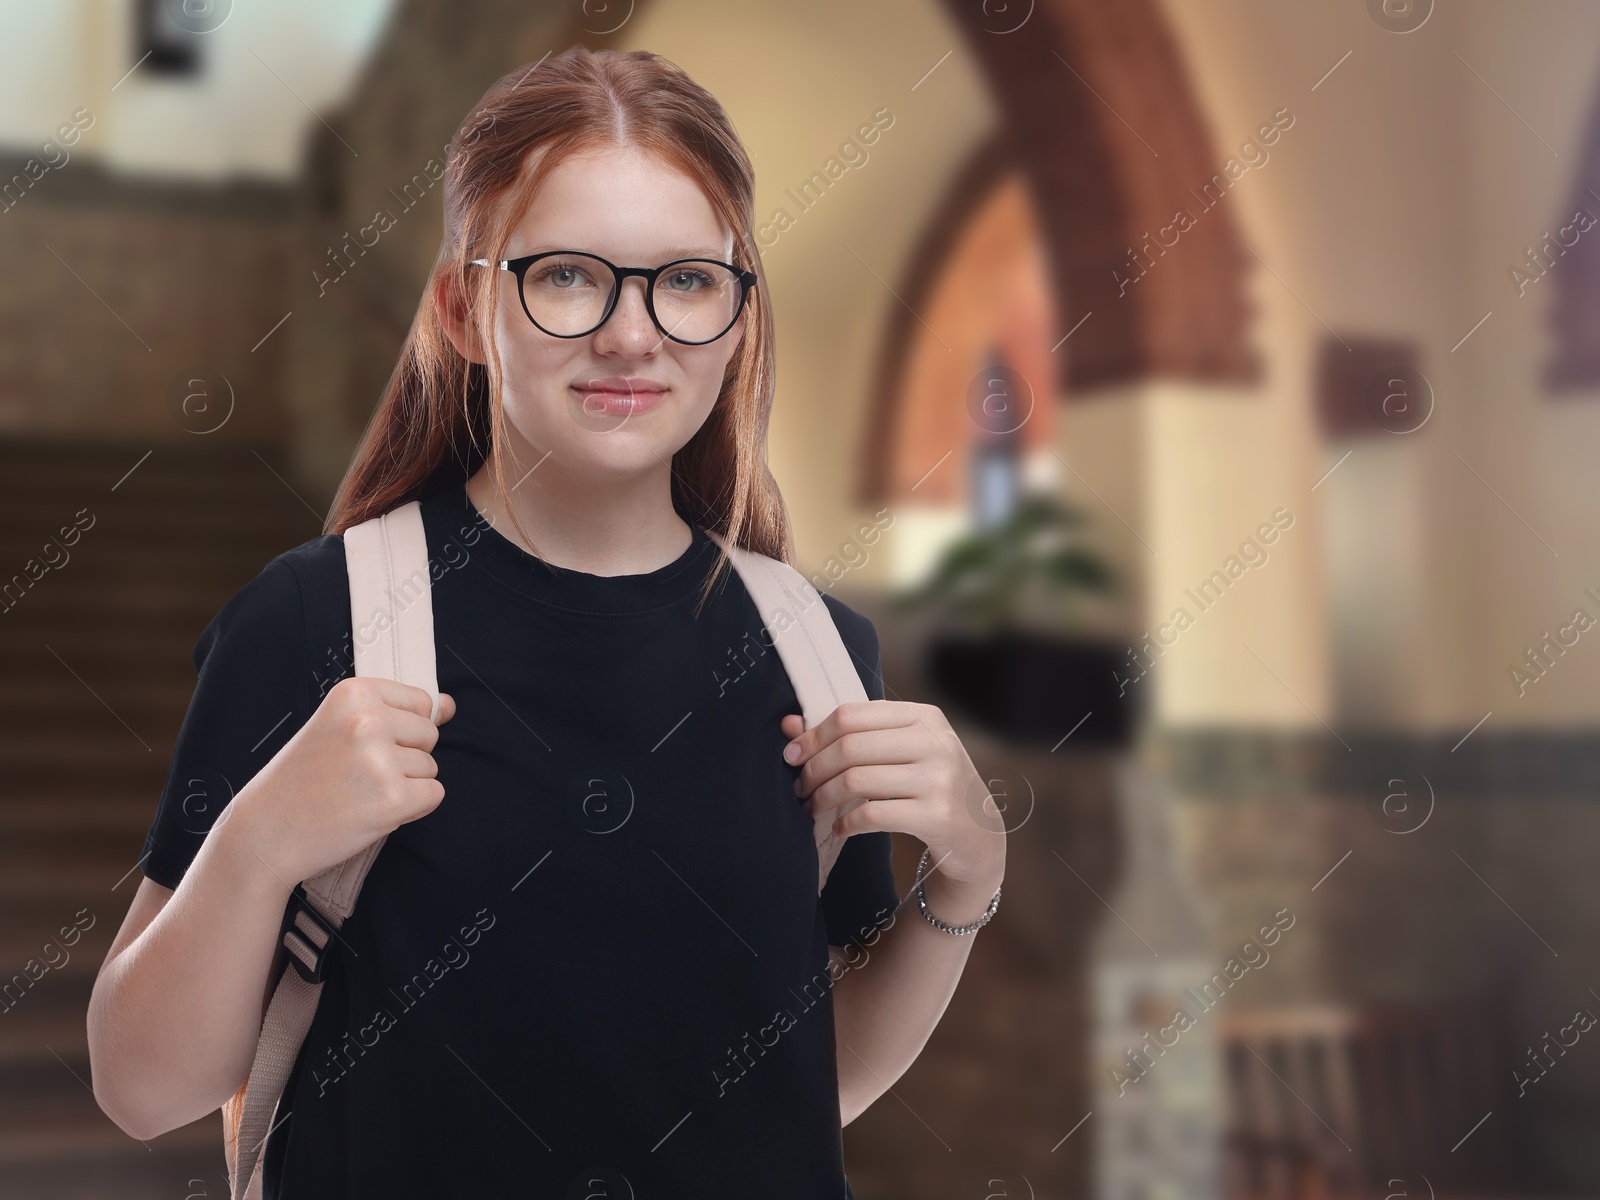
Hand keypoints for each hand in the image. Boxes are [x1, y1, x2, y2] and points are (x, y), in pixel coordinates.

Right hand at [230, 676, 455, 886]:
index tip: (365, 745)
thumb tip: (449, 706)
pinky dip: (411, 808)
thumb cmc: (302, 779)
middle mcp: (368, 720)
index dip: (400, 729)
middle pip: (429, 734)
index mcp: (354, 694)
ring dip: (404, 784)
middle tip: (358, 773)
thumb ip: (395, 713)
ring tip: (359, 793)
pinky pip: (434, 795)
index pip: (420, 701)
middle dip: (404, 757)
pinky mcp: (392, 799)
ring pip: (431, 767)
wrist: (266, 831)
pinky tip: (372, 810)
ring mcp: (381, 760)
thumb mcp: (338, 727)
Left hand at [782, 701, 1004, 892]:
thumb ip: (851, 736)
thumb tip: (789, 727)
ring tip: (811, 807)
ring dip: (823, 797)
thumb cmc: (929, 786)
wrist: (979, 834)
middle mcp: (935, 742)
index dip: (814, 735)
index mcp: (924, 716)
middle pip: (850, 748)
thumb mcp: (901, 751)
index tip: (792, 755)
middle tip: (799, 787)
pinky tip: (839, 827)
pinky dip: (846, 822)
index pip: (853, 714)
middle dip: (813, 769)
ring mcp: (939, 779)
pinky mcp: (937, 816)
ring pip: (857, 780)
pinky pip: (873, 815)